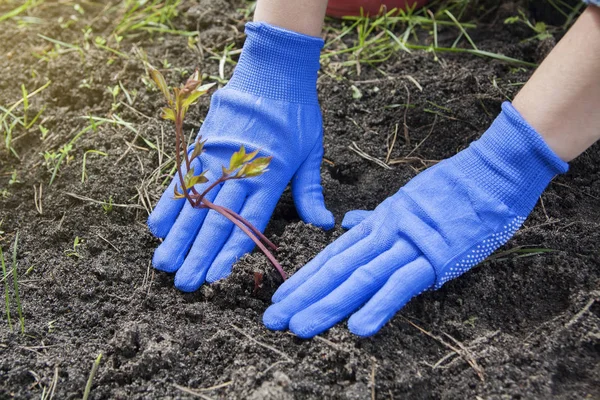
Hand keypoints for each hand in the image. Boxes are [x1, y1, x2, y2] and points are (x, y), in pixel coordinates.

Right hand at [147, 23, 333, 291]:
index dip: (231, 249)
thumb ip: (311, 191)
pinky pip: (182, 177)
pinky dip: (169, 202)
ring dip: (178, 236)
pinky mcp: (202, 144)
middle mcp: (240, 169)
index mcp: (270, 174)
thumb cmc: (296, 114)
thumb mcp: (312, 151)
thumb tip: (324, 224)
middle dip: (199, 253)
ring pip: (195, 203)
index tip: (215, 274)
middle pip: (217, 218)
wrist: (273, 71)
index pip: (248, 220)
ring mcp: (217, 156)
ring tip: (164, 263)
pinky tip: (157, 226)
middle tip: (185, 284)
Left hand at [263, 102, 567, 337]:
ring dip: (328, 304)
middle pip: (337, 268)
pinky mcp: (437, 256)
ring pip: (360, 276)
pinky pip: (402, 283)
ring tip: (299, 327)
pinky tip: (357, 328)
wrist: (493, 171)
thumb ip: (377, 218)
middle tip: (273, 319)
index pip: (334, 255)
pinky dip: (379, 305)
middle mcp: (386, 234)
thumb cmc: (455, 188)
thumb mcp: (408, 201)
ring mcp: (409, 244)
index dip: (305, 278)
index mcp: (380, 224)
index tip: (281, 297)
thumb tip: (349, 224)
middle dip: (303, 295)